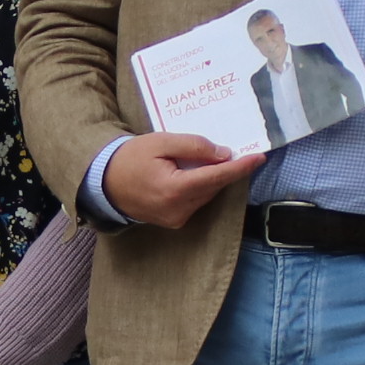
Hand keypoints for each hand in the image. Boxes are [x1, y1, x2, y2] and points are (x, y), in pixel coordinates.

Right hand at [102, 132, 260, 231]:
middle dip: (227, 169)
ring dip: (213, 177)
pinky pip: (197, 201)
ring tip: (211, 159)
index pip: (217, 177)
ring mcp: (177, 219)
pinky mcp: (174, 221)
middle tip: (239, 151)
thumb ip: (194, 147)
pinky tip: (196, 173)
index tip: (260, 157)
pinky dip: (201, 186)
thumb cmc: (130, 158)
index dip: (240, 167)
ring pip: (207, 194)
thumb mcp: (161, 143)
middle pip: (214, 186)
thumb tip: (224, 154)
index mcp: (175, 189)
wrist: (104, 183)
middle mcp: (179, 210)